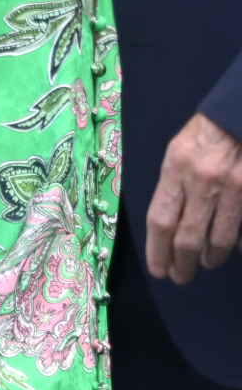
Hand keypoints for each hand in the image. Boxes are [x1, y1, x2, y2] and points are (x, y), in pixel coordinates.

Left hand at [147, 112, 241, 282]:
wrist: (239, 112)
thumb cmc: (207, 130)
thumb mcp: (178, 150)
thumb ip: (174, 184)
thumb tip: (168, 221)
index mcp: (175, 168)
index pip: (160, 219)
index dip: (157, 250)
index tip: (158, 269)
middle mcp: (202, 180)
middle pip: (188, 236)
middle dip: (182, 263)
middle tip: (181, 277)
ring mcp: (234, 187)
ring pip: (220, 238)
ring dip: (211, 257)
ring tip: (206, 264)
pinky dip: (240, 244)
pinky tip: (236, 251)